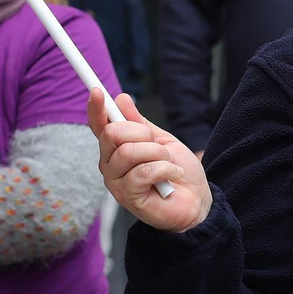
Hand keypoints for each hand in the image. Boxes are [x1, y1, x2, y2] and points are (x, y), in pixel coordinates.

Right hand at [88, 89, 211, 232]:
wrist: (196, 201)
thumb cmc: (177, 172)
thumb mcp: (162, 140)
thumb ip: (141, 123)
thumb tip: (121, 99)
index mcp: (116, 148)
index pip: (100, 125)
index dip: (96, 108)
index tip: (97, 91)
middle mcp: (110, 164)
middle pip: (112, 134)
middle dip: (143, 134)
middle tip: (158, 147)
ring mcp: (115, 182)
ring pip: (130, 151)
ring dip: (158, 155)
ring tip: (168, 165)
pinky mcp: (126, 197)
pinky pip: (144, 171)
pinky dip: (166, 170)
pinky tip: (171, 177)